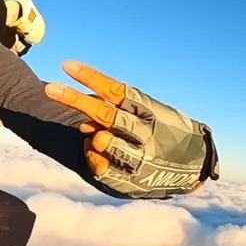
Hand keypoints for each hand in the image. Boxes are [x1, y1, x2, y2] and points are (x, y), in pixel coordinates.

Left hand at [44, 61, 218, 197]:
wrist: (196, 168)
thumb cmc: (167, 133)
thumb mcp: (155, 114)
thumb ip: (122, 113)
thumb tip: (87, 122)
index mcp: (150, 110)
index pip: (116, 90)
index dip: (91, 77)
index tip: (66, 65)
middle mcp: (145, 132)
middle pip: (105, 114)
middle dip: (76, 100)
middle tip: (49, 88)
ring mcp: (140, 156)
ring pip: (105, 141)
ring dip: (91, 134)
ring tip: (90, 131)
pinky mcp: (133, 180)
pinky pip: (103, 169)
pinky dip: (92, 157)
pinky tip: (91, 148)